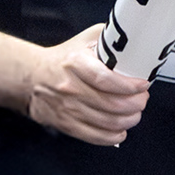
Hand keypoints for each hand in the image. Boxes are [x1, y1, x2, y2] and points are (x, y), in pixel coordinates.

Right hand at [23, 29, 148, 144]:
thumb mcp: (85, 39)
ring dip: (128, 120)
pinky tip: (121, 130)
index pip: (105, 79)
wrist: (33, 77)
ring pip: (106, 122)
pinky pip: (94, 136)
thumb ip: (109, 38)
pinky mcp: (66, 124)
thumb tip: (135, 38)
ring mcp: (68, 108)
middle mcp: (70, 87)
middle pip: (110, 104)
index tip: (142, 85)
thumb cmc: (62, 60)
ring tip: (135, 113)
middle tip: (142, 100)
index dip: (128, 85)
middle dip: (135, 104)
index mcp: (76, 63)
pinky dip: (113, 136)